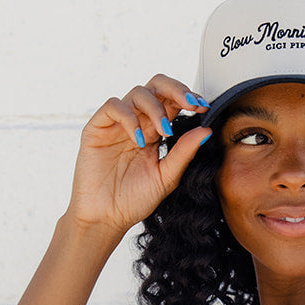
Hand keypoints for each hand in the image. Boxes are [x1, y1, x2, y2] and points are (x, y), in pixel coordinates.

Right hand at [65, 74, 210, 239]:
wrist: (106, 218)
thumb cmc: (134, 201)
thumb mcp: (166, 177)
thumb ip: (184, 153)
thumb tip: (207, 130)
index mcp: (155, 131)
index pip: (172, 101)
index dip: (188, 98)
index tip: (203, 106)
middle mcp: (137, 122)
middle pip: (156, 86)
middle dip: (176, 90)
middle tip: (191, 103)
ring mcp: (117, 124)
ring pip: (138, 92)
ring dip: (156, 108)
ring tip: (164, 132)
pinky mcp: (97, 128)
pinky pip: (113, 106)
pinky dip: (129, 117)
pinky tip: (138, 139)